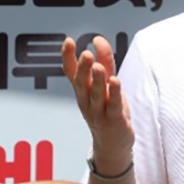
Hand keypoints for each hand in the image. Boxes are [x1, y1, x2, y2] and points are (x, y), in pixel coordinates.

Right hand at [62, 36, 134, 167]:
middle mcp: (86, 101)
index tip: (68, 41)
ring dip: (96, 80)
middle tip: (85, 54)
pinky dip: (114, 94)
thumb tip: (98, 39)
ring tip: (97, 66)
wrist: (112, 144)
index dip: (68, 57)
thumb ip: (104, 61)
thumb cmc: (107, 109)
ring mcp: (98, 112)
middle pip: (81, 83)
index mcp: (82, 91)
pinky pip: (112, 106)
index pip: (72, 72)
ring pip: (96, 95)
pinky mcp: (113, 120)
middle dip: (83, 68)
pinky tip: (115, 81)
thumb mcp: (105, 83)